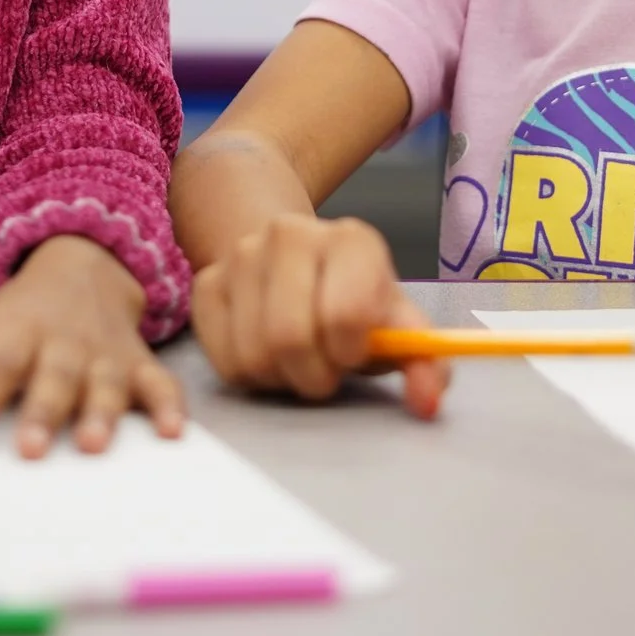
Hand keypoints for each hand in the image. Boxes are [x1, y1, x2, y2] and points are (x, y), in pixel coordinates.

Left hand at [0, 234, 184, 457]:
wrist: (84, 265)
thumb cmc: (23, 312)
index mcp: (20, 327)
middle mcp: (65, 340)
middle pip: (54, 376)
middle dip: (43, 413)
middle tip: (31, 450)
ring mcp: (106, 351)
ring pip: (105, 382)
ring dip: (101, 414)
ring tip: (91, 446)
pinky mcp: (139, 362)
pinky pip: (160, 382)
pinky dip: (169, 406)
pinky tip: (172, 431)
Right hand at [191, 214, 448, 417]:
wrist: (296, 261)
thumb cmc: (354, 303)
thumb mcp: (398, 328)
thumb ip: (425, 365)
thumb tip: (427, 402)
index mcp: (351, 240)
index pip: (345, 313)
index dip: (350, 352)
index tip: (354, 354)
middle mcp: (291, 233)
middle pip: (289, 337)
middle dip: (313, 374)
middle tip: (326, 368)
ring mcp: (242, 256)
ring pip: (254, 354)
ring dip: (281, 377)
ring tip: (299, 360)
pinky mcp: (206, 284)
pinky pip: (224, 361)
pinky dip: (249, 375)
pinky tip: (268, 355)